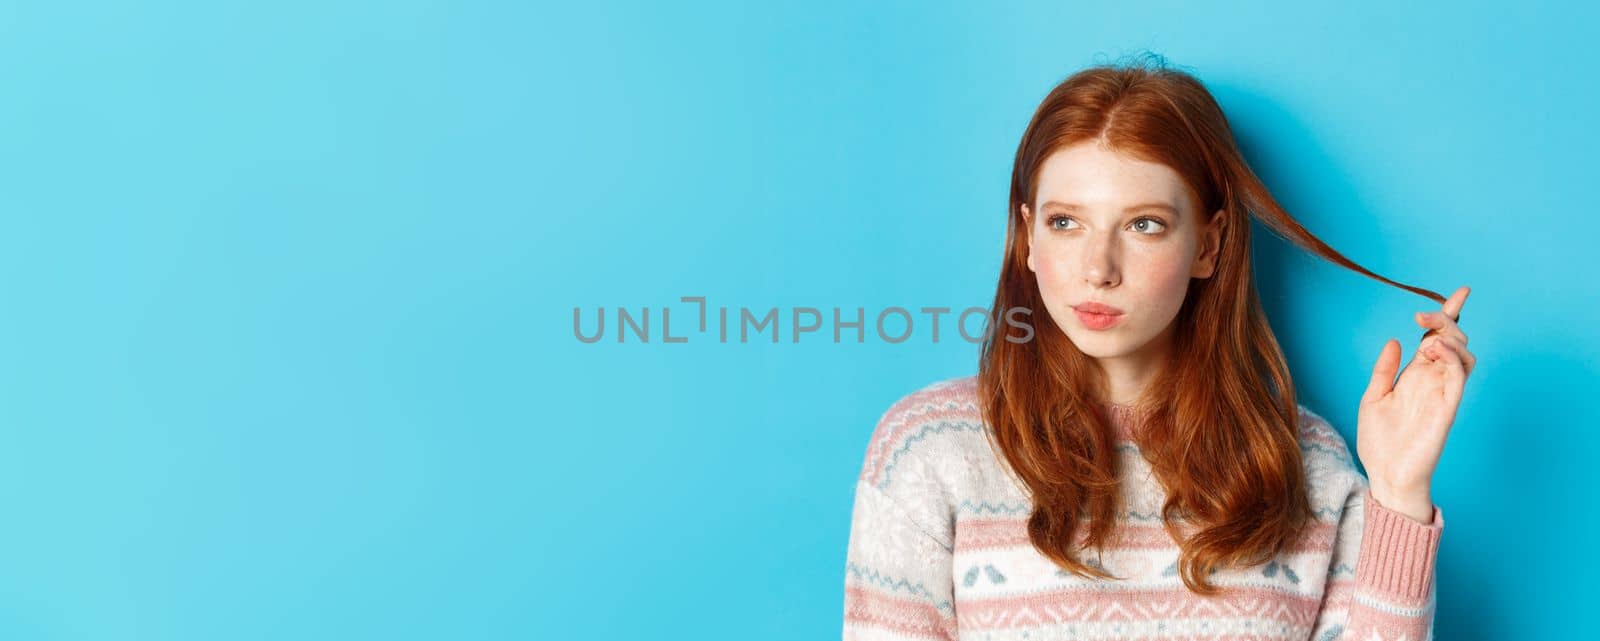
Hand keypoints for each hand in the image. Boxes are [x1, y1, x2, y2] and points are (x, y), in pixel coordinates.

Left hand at [1356, 286, 1474, 522]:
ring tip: (1427, 341)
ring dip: (1450, 338)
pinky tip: (1435, 350)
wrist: (1385, 474)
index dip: (1451, 315)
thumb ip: (1384, 369)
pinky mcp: (1448, 407)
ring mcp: (1443, 393)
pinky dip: (1451, 357)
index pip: (1438, 339)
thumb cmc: (1380, 441)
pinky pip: (1458, 376)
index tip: (1461, 292)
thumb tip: (1394, 340)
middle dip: (1445, 320)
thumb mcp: (1373, 397)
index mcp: (1416, 376)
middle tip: (1420, 317)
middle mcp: (1433, 381)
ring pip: (1464, 355)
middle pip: (1454, 340)